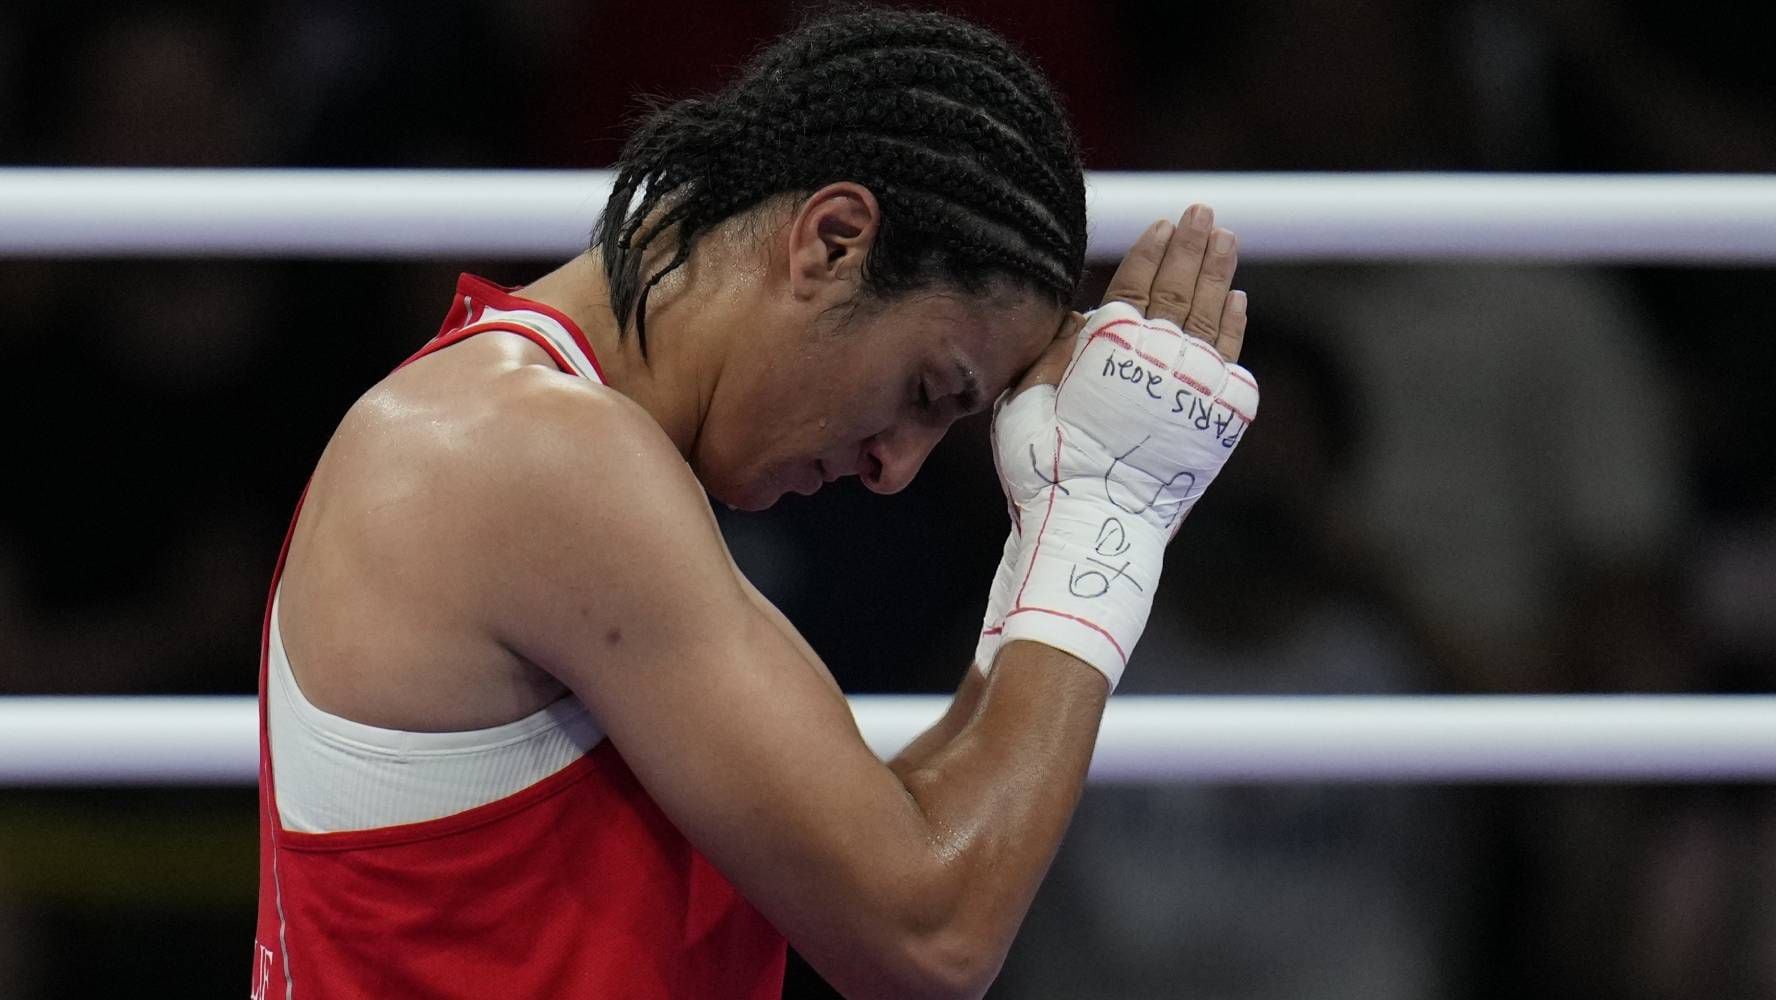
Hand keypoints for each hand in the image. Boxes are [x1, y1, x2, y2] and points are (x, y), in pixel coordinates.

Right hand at [973, 206, 1257, 687]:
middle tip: (1205, 214)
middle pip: (1179, 289)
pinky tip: (1236, 301)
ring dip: (1219, 273)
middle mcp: (1158, 356)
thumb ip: (1056, 348)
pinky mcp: (1217, 417)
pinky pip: (1230, 359)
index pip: (1135, 284)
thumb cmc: (1045, 466)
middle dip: (1193, 247)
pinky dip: (1233, 326)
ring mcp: (1192, 385)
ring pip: (1210, 315)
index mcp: (1110, 346)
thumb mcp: (1027, 395)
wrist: (1092, 523)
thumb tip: (1083, 313)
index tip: (1165, 224)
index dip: (1150, 252)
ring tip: (1227, 240)